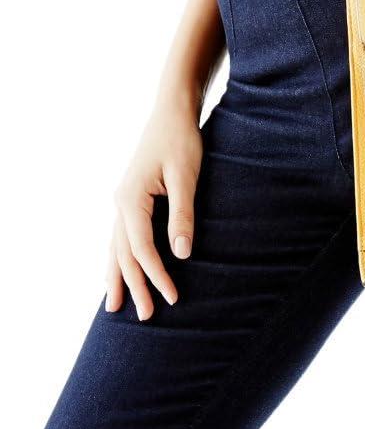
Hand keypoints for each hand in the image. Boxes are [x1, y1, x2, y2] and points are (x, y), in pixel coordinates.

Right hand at [105, 97, 202, 320]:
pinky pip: (120, 235)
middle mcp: (121, 203)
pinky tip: (118, 270)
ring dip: (117, 276)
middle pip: (123, 253)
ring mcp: (122, 200)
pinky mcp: (131, 197)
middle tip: (145, 316)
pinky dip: (118, 257)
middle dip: (133, 285)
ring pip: (116, 246)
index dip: (156, 276)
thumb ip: (182, 215)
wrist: (172, 112)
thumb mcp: (186, 176)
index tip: (172, 298)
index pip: (142, 249)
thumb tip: (181, 254)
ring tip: (114, 306)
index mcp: (132, 199)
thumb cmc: (182, 141)